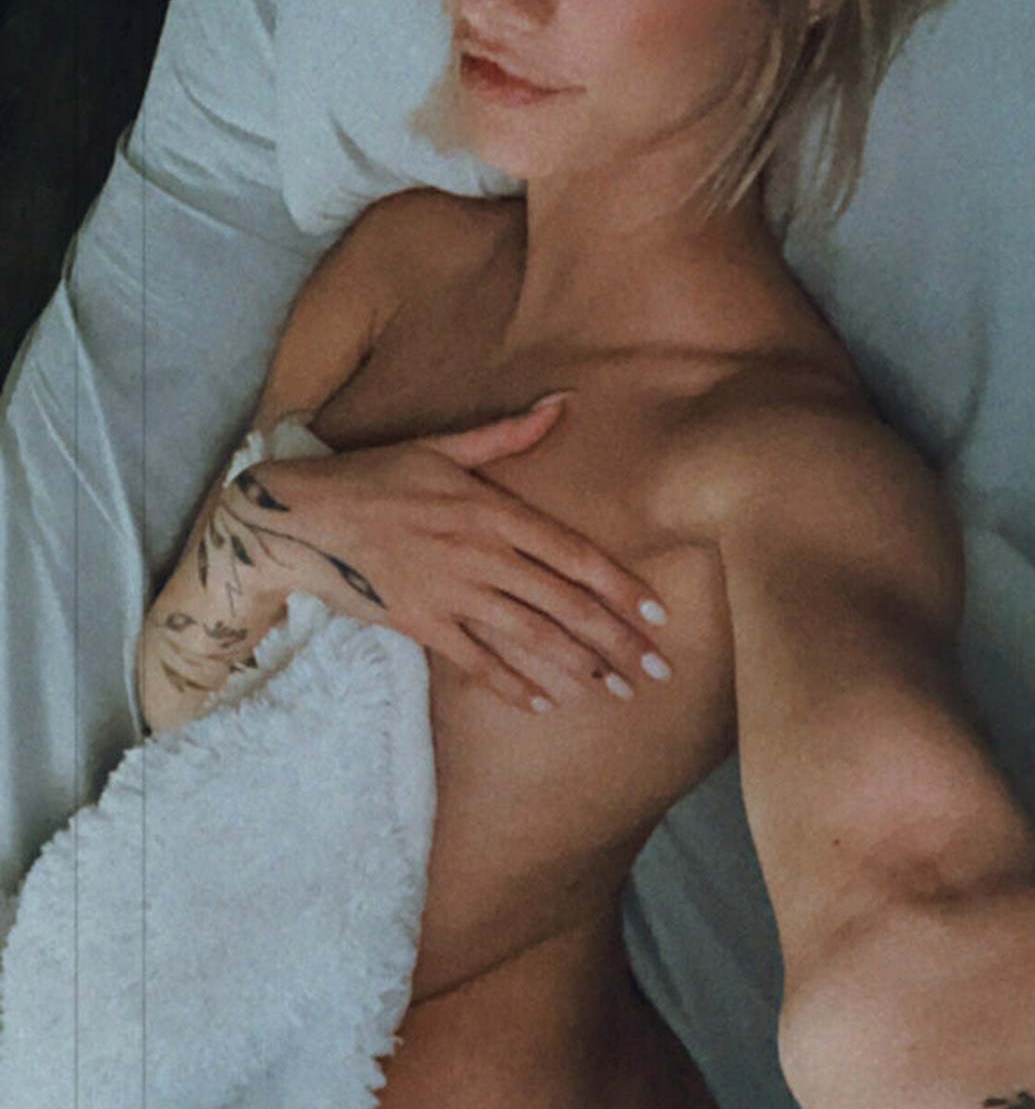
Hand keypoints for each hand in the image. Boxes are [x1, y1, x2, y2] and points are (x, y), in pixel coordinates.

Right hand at [222, 394, 671, 713]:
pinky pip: (476, 663)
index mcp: (491, 509)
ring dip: (578, 669)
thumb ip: (507, 433)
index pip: (573, 554)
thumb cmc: (375, 476)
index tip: (658, 615)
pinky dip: (512, 686)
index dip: (620, 587)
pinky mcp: (421, 624)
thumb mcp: (442, 446)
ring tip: (615, 692)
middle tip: (658, 671)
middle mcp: (479, 554)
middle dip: (617, 641)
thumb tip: (563, 403)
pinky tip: (545, 705)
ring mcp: (451, 593)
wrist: (303, 516)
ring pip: (529, 638)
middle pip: (563, 605)